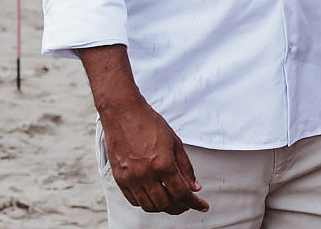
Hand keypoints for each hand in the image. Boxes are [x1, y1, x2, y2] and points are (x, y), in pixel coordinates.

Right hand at [99, 100, 208, 214]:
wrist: (123, 113)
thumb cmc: (149, 123)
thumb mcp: (175, 142)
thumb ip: (185, 167)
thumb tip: (194, 187)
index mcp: (162, 164)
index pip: (182, 194)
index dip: (194, 202)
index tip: (201, 205)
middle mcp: (145, 174)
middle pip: (166, 204)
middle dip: (180, 207)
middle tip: (187, 204)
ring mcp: (130, 178)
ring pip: (149, 206)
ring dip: (163, 207)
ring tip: (172, 201)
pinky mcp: (119, 178)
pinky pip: (134, 200)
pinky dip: (146, 203)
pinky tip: (154, 196)